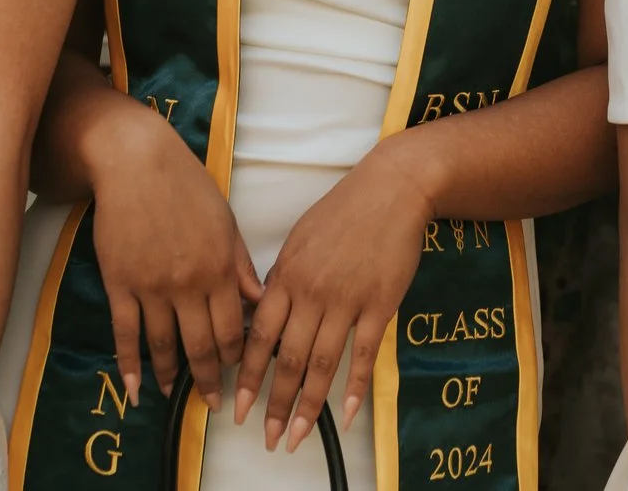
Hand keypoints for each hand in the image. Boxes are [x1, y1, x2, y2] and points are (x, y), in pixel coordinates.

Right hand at [88, 107, 260, 408]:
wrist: (137, 163)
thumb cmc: (186, 187)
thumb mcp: (225, 221)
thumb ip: (241, 265)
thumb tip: (258, 302)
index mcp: (220, 268)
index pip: (232, 329)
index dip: (235, 358)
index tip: (237, 375)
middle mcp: (188, 284)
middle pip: (200, 345)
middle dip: (208, 379)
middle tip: (213, 403)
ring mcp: (152, 286)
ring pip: (163, 344)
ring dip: (171, 374)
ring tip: (175, 393)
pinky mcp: (121, 283)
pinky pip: (126, 332)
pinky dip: (129, 364)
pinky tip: (134, 388)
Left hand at [234, 132, 439, 451]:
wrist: (391, 189)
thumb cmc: (342, 211)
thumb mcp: (298, 239)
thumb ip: (280, 279)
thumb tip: (262, 313)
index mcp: (286, 276)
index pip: (258, 336)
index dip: (246, 376)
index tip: (236, 406)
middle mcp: (311, 292)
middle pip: (287, 359)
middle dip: (273, 403)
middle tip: (265, 437)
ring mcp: (346, 300)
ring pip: (321, 363)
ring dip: (307, 405)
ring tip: (296, 436)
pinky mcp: (379, 304)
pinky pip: (364, 353)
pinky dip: (354, 386)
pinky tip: (345, 413)